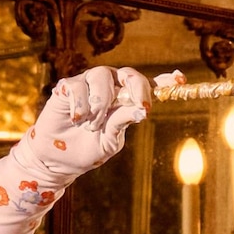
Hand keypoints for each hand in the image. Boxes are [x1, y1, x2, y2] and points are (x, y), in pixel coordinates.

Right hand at [6, 65, 148, 199]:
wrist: (58, 160)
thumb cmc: (87, 149)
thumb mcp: (110, 140)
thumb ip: (123, 122)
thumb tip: (142, 110)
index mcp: (124, 100)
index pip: (144, 86)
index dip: (162, 82)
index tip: (175, 81)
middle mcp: (109, 86)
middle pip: (128, 74)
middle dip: (137, 87)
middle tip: (142, 106)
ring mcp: (87, 83)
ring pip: (101, 75)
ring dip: (100, 104)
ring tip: (91, 126)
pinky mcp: (66, 86)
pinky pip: (78, 86)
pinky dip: (80, 107)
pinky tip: (76, 120)